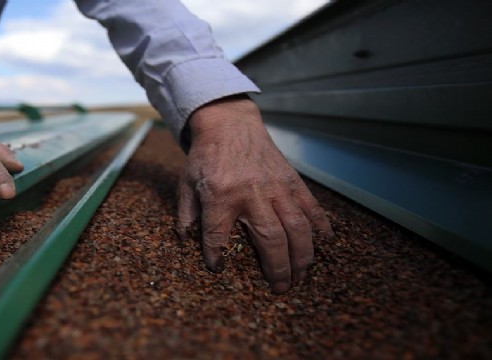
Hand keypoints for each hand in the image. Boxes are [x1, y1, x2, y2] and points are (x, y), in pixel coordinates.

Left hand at [177, 96, 331, 293]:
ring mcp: (276, 187)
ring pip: (296, 227)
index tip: (218, 268)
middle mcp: (251, 194)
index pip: (217, 236)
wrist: (229, 124)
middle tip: (280, 288)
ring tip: (301, 276)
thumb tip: (184, 242)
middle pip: (270, 238)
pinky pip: (310, 206)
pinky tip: (324, 243)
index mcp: (220, 196)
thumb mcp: (186, 183)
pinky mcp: (291, 181)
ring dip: (302, 256)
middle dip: (277, 268)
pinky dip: (320, 225)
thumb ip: (185, 214)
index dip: (217, 256)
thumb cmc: (206, 157)